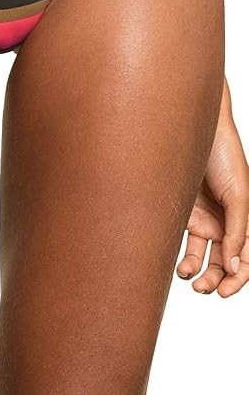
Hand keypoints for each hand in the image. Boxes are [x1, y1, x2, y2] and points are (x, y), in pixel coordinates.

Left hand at [176, 78, 248, 295]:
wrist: (195, 131)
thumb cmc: (224, 156)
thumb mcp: (238, 195)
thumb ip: (237, 231)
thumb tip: (234, 267)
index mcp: (246, 220)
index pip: (247, 259)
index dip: (239, 279)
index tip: (225, 289)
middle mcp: (226, 223)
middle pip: (224, 263)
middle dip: (217, 280)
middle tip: (205, 289)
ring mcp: (204, 218)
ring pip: (203, 257)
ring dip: (198, 273)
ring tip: (189, 278)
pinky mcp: (183, 212)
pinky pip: (183, 242)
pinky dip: (182, 257)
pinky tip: (178, 264)